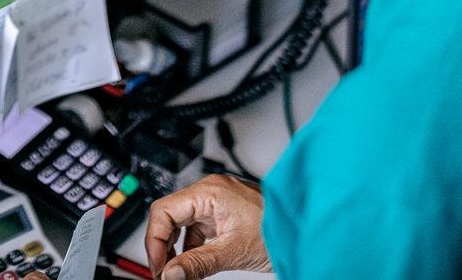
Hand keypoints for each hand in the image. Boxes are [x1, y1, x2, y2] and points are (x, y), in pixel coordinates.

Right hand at [145, 175, 270, 278]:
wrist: (306, 228)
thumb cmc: (280, 228)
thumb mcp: (233, 251)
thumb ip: (197, 263)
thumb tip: (171, 274)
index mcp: (209, 191)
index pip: (164, 211)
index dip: (154, 241)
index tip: (158, 267)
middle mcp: (210, 191)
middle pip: (170, 216)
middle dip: (164, 246)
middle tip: (165, 272)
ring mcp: (218, 202)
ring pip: (183, 224)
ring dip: (177, 248)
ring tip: (179, 271)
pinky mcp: (225, 213)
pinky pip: (198, 228)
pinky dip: (192, 247)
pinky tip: (194, 263)